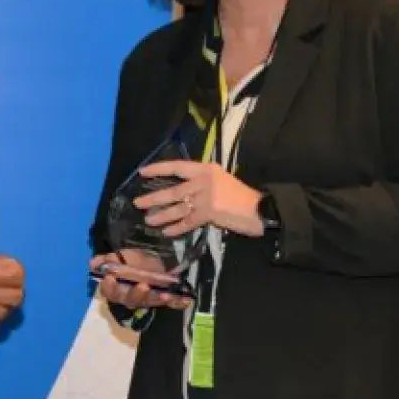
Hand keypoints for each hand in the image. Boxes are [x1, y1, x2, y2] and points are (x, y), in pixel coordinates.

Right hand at [89, 251, 192, 310]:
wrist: (154, 259)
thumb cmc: (134, 259)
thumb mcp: (121, 256)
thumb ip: (109, 260)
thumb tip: (94, 263)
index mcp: (119, 287)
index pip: (110, 292)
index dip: (110, 287)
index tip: (110, 279)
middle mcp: (132, 296)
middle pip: (131, 300)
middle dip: (137, 294)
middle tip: (143, 286)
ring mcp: (149, 298)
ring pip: (150, 302)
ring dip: (157, 299)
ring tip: (165, 294)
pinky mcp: (165, 298)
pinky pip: (172, 304)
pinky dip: (178, 303)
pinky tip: (186, 301)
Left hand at [133, 160, 263, 237]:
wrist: (260, 209)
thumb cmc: (242, 197)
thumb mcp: (222, 182)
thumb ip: (203, 185)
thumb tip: (183, 195)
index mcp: (206, 169)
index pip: (177, 167)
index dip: (158, 169)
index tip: (142, 173)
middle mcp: (204, 180)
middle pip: (173, 190)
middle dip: (153, 198)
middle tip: (138, 203)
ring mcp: (206, 197)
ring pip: (177, 207)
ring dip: (161, 215)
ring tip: (149, 220)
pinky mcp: (209, 213)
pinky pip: (188, 222)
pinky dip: (176, 228)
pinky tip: (167, 232)